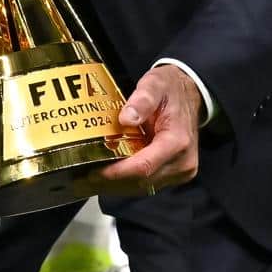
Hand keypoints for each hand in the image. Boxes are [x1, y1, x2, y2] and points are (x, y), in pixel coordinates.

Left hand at [98, 64, 203, 195]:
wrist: (190, 94)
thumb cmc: (171, 89)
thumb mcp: (155, 84)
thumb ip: (142, 99)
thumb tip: (126, 118)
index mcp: (177, 141)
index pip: (144, 167)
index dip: (116, 173)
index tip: (93, 171)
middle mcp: (182, 162)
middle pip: (141, 181)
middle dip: (110, 182)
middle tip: (82, 178)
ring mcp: (180, 171)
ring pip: (143, 187)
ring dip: (115, 185)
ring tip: (89, 179)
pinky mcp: (175, 174)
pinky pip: (147, 184)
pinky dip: (126, 182)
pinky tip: (107, 177)